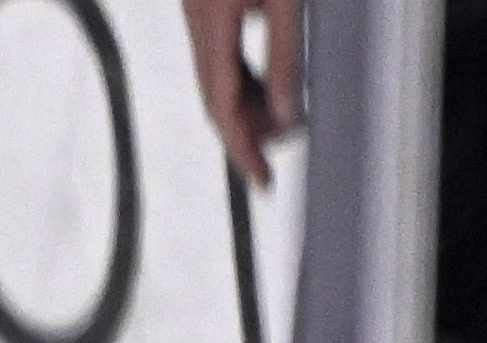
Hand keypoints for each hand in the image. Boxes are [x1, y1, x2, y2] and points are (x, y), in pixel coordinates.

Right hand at [181, 0, 303, 188]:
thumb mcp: (289, 1)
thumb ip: (286, 56)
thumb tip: (285, 114)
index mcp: (215, 19)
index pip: (222, 105)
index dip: (242, 148)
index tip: (261, 179)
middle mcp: (198, 18)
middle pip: (215, 96)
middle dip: (247, 131)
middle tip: (279, 148)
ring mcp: (197, 13)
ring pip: (214, 79)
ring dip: (245, 106)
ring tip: (281, 121)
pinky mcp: (205, 6)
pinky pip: (217, 57)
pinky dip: (240, 81)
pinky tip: (266, 87)